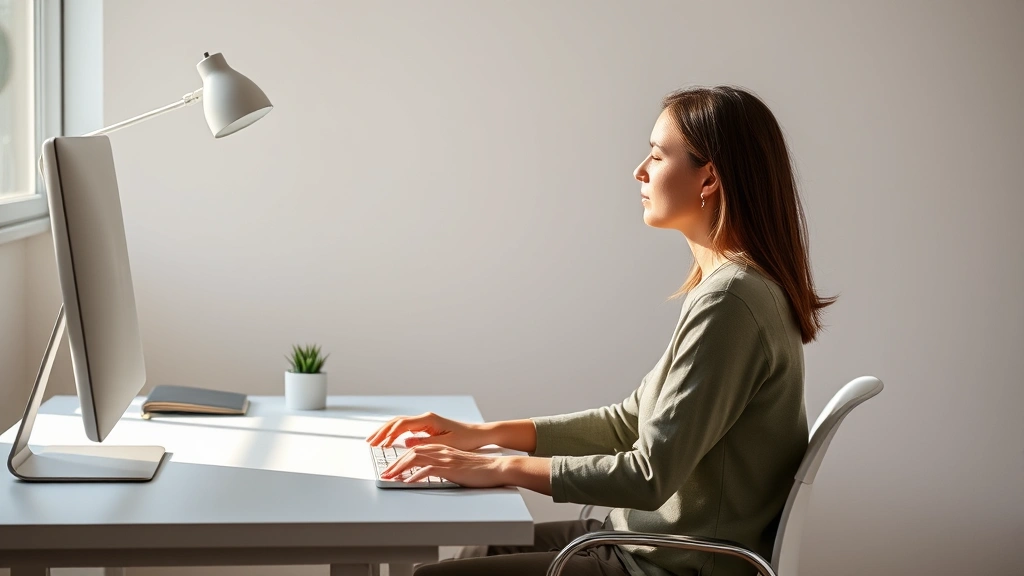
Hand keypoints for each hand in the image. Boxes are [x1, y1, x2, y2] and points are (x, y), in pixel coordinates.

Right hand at [365, 412, 488, 450]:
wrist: (478, 434)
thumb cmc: (465, 439)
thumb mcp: (445, 444)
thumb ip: (424, 443)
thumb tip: (405, 443)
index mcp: (428, 420)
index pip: (402, 425)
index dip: (388, 434)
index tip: (379, 444)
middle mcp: (425, 417)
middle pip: (397, 422)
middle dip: (382, 431)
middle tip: (369, 442)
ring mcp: (425, 421)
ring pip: (400, 423)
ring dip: (386, 431)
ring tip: (374, 441)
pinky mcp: (427, 425)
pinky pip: (406, 427)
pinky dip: (395, 433)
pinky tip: (389, 440)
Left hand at [379, 444, 506, 486]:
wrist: (495, 468)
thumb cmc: (478, 469)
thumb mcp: (457, 464)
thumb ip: (442, 465)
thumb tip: (426, 473)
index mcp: (442, 448)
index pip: (416, 449)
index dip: (401, 458)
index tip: (391, 467)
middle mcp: (442, 450)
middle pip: (412, 452)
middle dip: (395, 463)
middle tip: (385, 474)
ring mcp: (445, 458)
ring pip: (416, 459)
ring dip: (400, 468)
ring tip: (390, 478)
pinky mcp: (450, 468)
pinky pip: (428, 470)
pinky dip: (416, 476)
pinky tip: (408, 482)